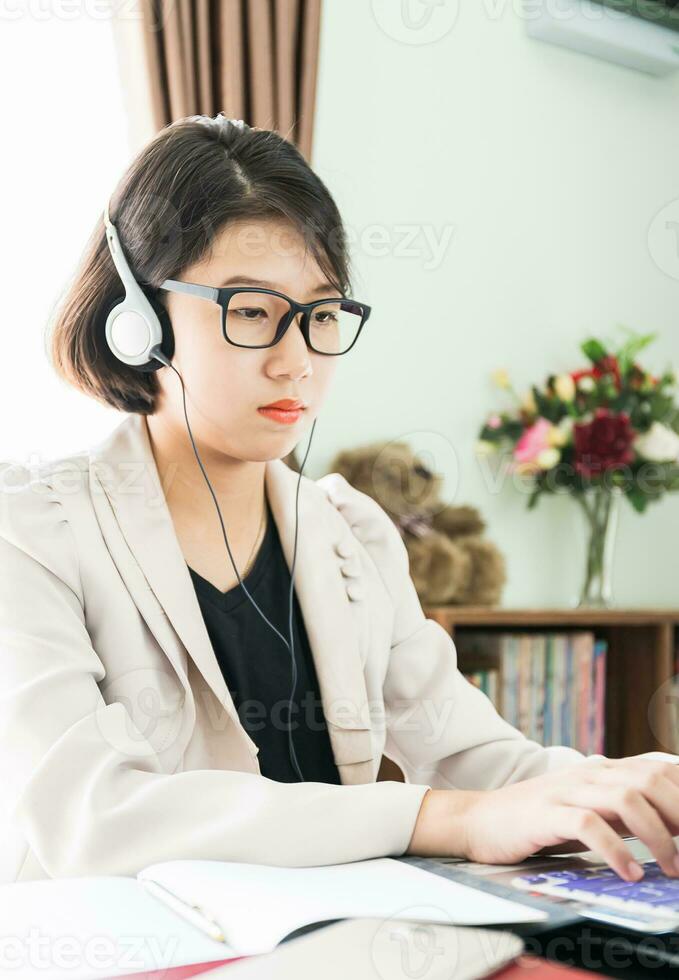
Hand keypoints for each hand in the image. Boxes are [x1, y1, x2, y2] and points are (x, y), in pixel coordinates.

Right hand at [406, 755, 678, 881]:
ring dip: (657, 836)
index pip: (656, 768)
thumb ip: (622, 811)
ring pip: (626, 799)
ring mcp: (565, 791)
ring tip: (671, 867)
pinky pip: (589, 826)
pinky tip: (629, 872)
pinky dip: (616, 850)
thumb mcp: (586, 808)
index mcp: (600, 771)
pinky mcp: (545, 814)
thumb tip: (668, 823)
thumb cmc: (536, 819)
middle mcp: (587, 774)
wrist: (478, 820)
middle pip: (648, 780)